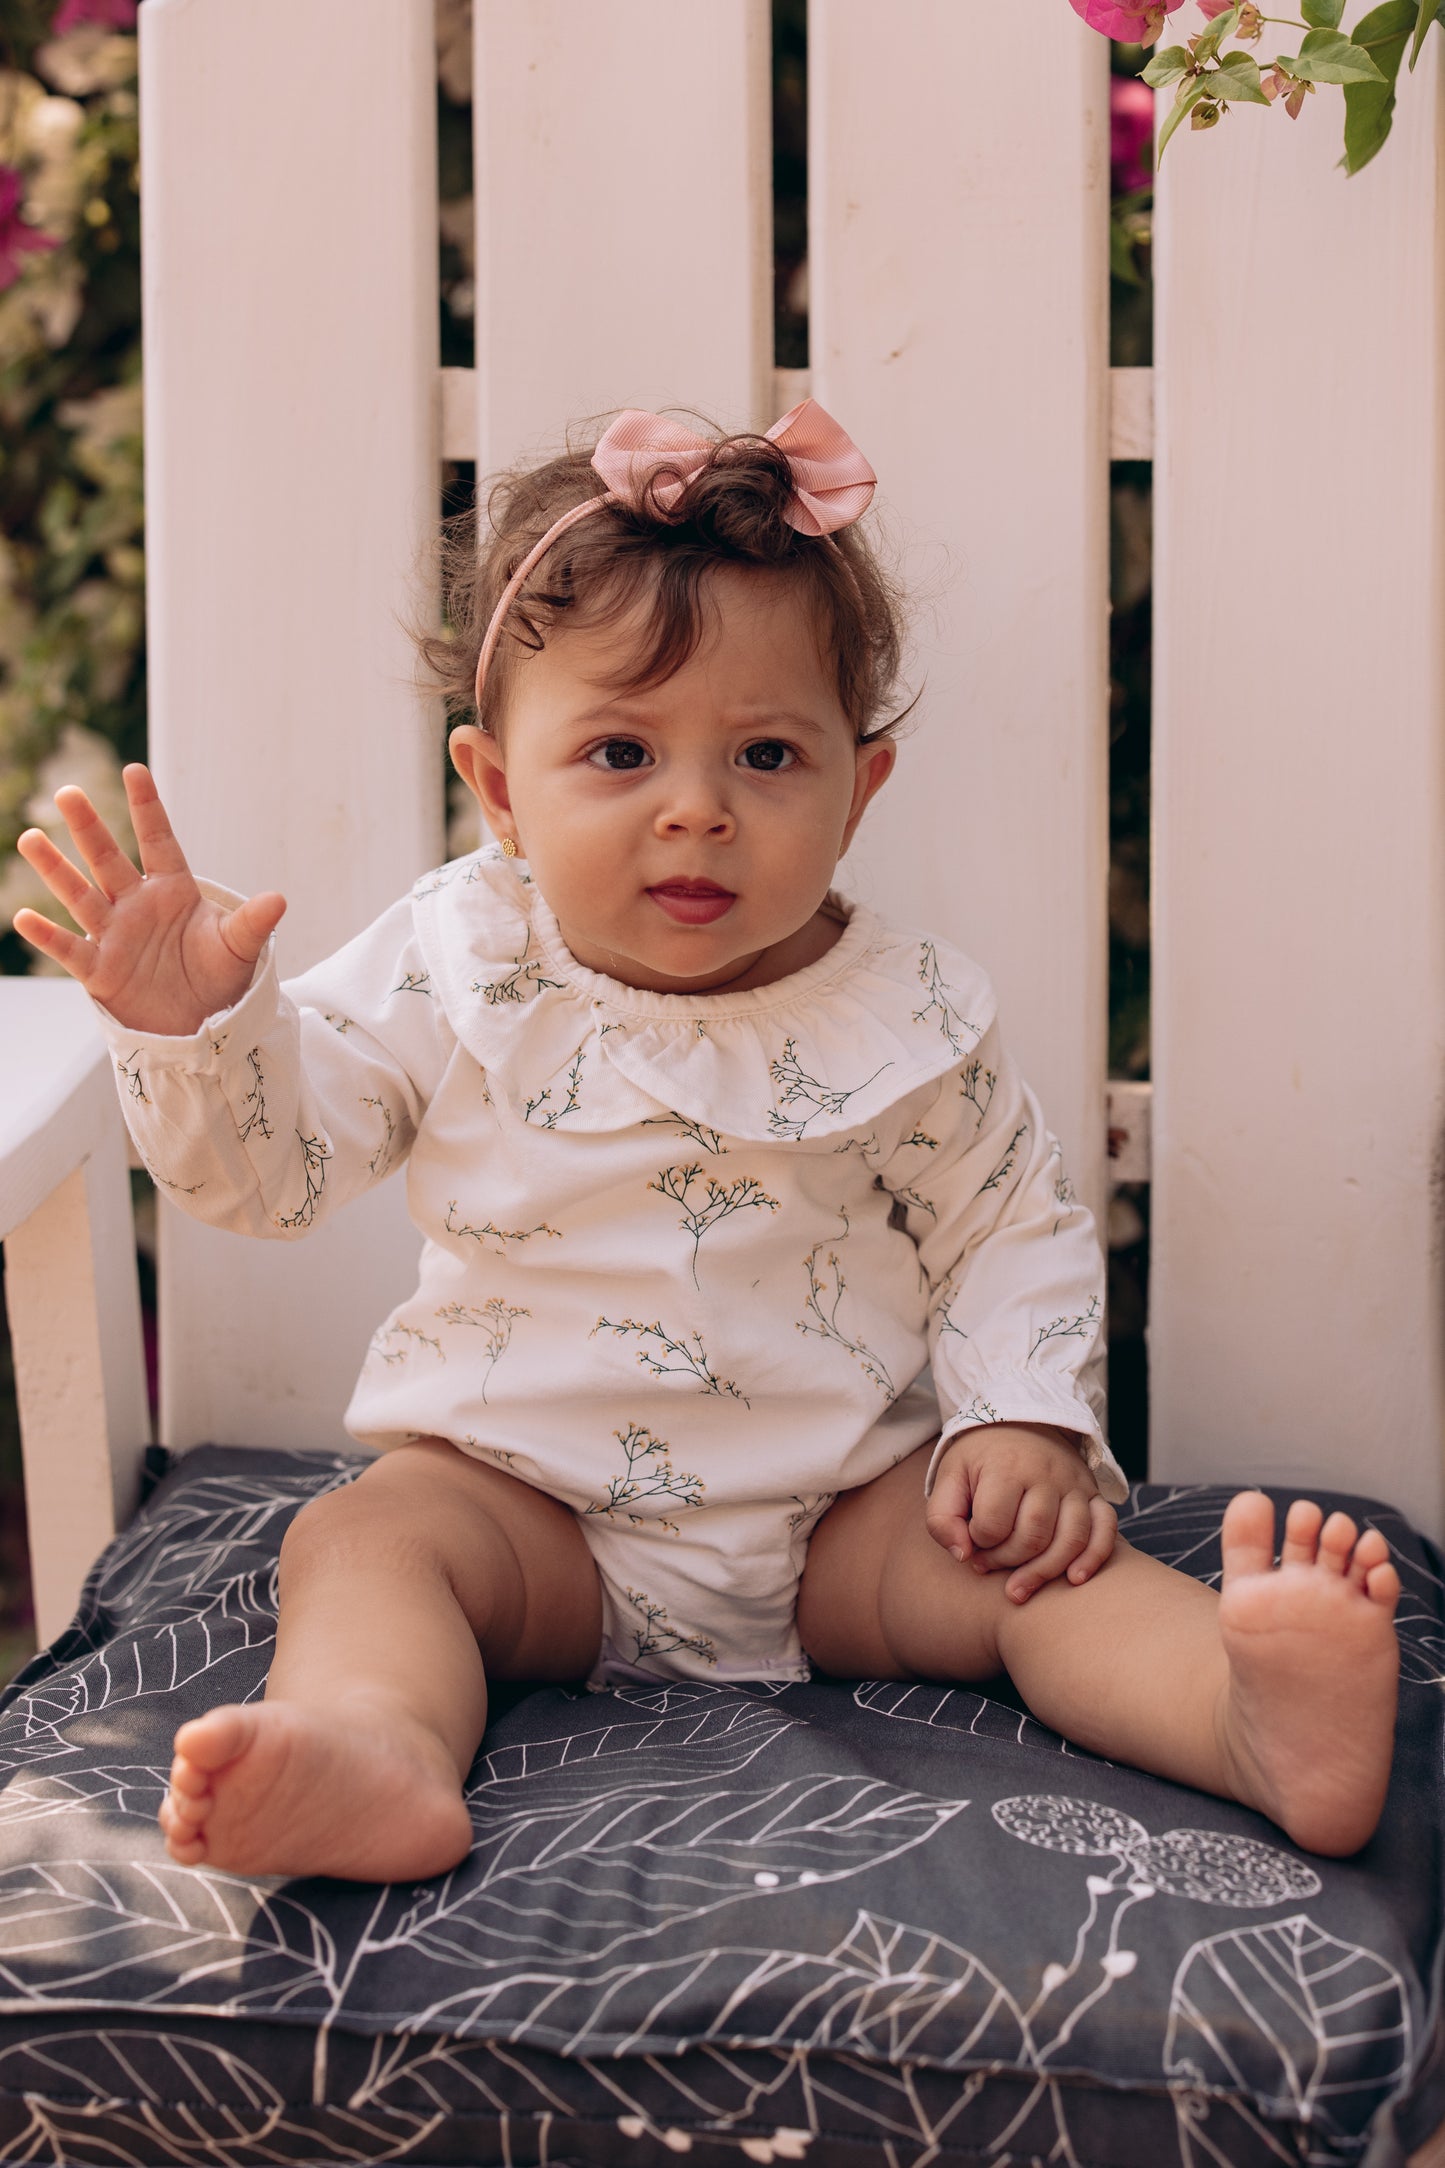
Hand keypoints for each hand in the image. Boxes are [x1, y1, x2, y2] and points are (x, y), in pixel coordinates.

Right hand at [13, 764, 285, 1036]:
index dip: (147, 808)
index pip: (158, 841)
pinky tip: (24, 918)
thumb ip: (252, 923)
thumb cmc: (218, 977)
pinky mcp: (99, 970)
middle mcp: (136, 904)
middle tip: (68, 792)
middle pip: (108, 859)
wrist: (200, 1023)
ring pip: (80, 895)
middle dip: (89, 827)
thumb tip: (279, 900)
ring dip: (56, 869)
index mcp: (172, 890)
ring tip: (31, 838)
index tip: (135, 770)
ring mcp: (114, 934)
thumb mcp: (239, 948)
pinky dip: (48, 936)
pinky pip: (70, 949)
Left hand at [925, 1421, 1115, 1603]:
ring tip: (1019, 1590)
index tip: (972, 1538)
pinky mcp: (1093, 1493)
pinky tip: (1075, 1579)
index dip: (978, 1542)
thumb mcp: (949, 1477)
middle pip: (1033, 1536)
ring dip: (1045, 1571)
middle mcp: (1046, 1473)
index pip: (993, 1524)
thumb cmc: (980, 1458)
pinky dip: (1094, 1556)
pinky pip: (1105, 1528)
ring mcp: (1074, 1483)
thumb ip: (942, 1518)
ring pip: (1070, 1539)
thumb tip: (962, 1556)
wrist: (1018, 1422)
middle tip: (988, 1564)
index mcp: (1006, 1466)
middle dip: (1007, 1561)